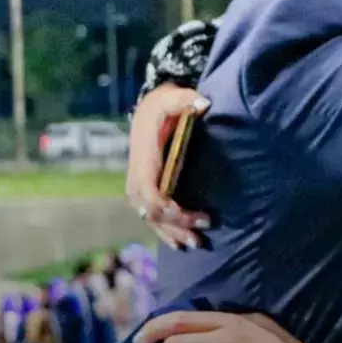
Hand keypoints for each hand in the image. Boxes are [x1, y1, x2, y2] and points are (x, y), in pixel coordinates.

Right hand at [126, 85, 211, 249]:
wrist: (149, 108)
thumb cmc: (165, 104)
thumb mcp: (175, 97)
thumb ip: (188, 99)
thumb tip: (204, 104)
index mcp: (144, 158)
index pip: (150, 192)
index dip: (168, 209)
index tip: (194, 215)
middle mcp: (137, 176)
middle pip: (150, 211)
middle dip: (174, 226)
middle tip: (201, 237)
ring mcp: (138, 184)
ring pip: (149, 217)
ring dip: (170, 233)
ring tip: (194, 245)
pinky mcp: (145, 189)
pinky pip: (150, 215)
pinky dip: (164, 231)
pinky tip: (178, 243)